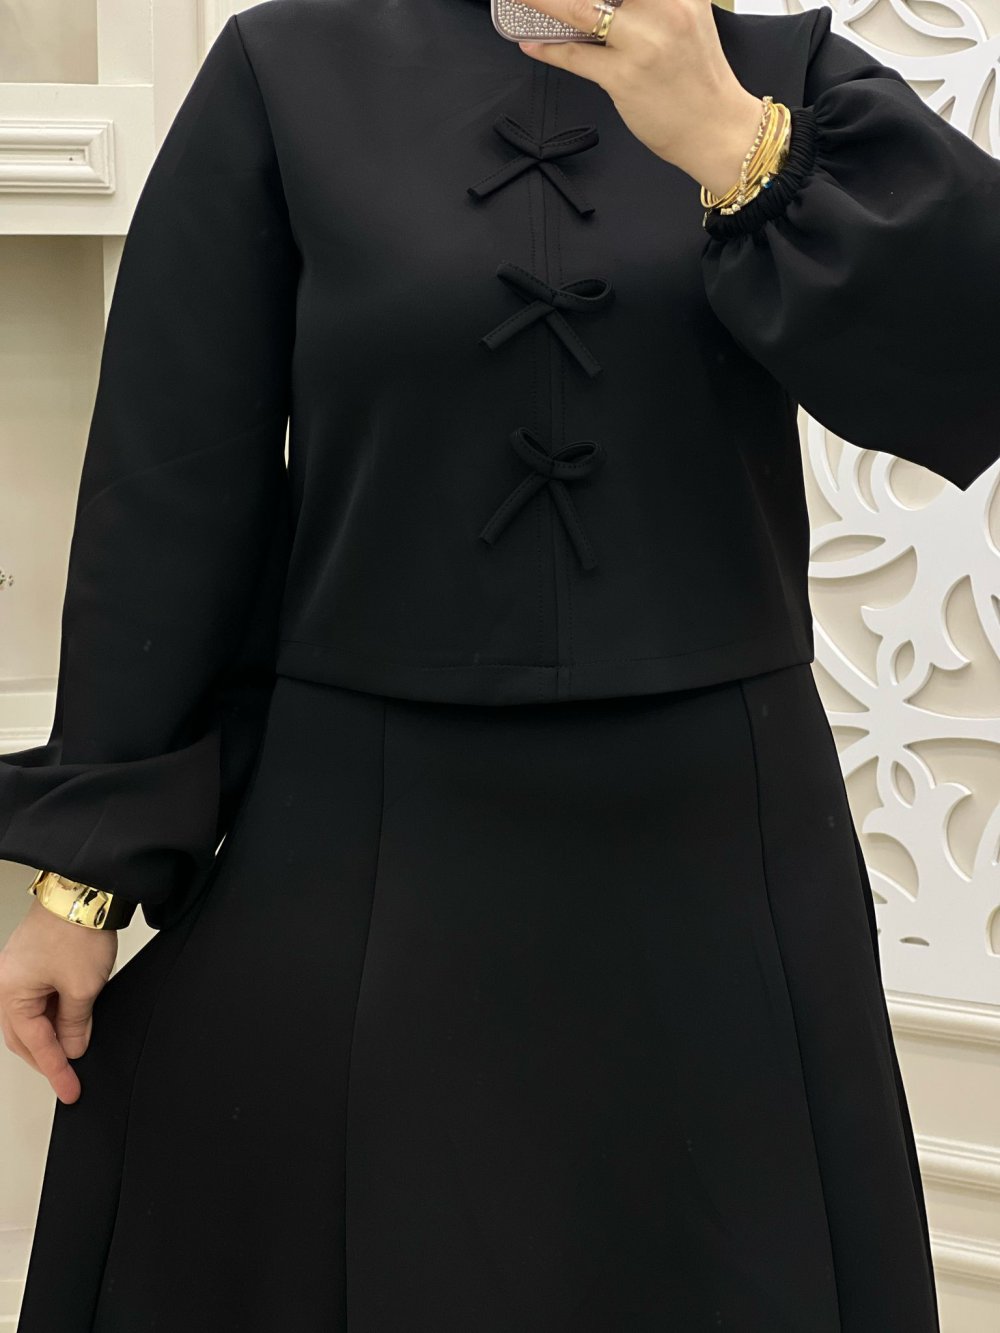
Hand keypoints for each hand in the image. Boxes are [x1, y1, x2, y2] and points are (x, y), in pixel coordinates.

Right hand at [0, 899, 117, 1103]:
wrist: (86, 889)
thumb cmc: (77, 930)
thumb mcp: (83, 988)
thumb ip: (76, 1024)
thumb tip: (74, 1047)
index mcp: (10, 992)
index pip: (34, 1043)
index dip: (55, 1069)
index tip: (70, 1089)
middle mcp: (7, 981)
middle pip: (23, 1035)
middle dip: (47, 1057)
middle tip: (69, 1078)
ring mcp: (18, 969)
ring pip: (32, 1017)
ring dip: (52, 1035)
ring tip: (75, 1051)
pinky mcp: (34, 959)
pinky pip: (39, 998)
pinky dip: (55, 1014)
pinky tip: (73, 1022)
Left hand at [515, 0, 764, 197]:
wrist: (717, 128)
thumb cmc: (699, 78)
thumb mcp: (688, 17)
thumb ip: (654, 1)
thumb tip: (606, 0)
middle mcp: (664, 7)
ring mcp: (643, 43)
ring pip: (580, 8)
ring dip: (543, 1)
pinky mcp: (625, 77)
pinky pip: (576, 56)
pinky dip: (549, 48)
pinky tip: (532, 43)